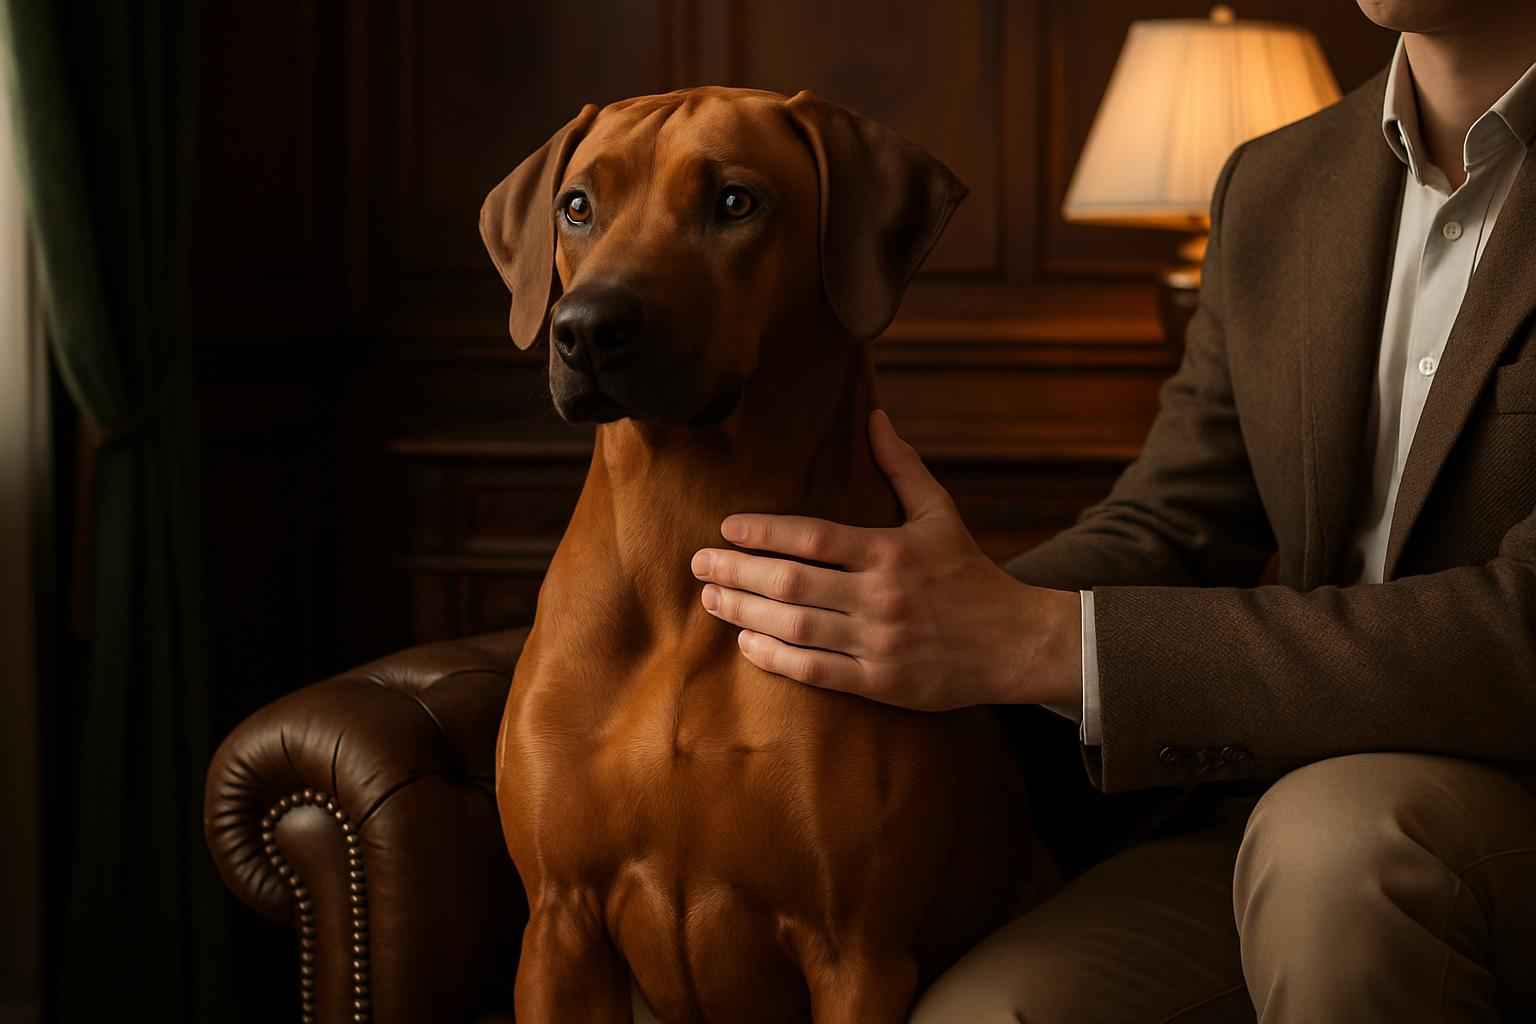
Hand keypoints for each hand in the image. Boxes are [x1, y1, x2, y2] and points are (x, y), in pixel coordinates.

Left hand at [690, 409, 1081, 711]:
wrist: (1015, 641)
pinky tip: (746, 642)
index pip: (813, 536)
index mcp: (890, 551)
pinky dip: (775, 657)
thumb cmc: (970, 573)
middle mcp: (880, 596)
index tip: (727, 526)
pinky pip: (816, 671)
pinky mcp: (881, 681)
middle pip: (791, 582)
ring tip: (711, 598)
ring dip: (745, 612)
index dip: (764, 531)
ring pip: (795, 627)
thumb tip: (875, 415)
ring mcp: (879, 641)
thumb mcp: (940, 512)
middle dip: (737, 571)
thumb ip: (902, 466)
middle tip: (698, 563)